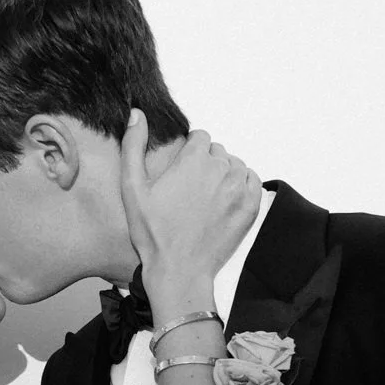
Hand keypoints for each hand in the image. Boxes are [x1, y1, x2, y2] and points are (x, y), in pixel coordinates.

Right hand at [119, 112, 259, 312]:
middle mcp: (220, 168)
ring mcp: (238, 188)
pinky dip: (241, 185)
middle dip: (206, 162)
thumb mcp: (132, 188)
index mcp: (193, 159)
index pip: (200, 136)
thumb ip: (133, 146)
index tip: (181, 170)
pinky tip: (225, 200)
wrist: (179, 270)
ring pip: (235, 164)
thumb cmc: (153, 233)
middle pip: (218, 151)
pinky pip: (251, 180)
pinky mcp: (250, 207)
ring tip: (207, 196)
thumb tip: (136, 114)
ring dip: (223, 173)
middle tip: (191, 188)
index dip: (189, 151)